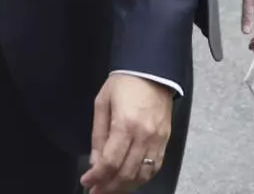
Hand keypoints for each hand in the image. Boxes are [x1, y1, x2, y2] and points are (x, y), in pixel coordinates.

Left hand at [81, 75, 173, 193]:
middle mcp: (144, 136)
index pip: (110, 161)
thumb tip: (95, 161)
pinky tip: (130, 182)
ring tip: (111, 190)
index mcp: (125, 125)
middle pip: (127, 173)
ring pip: (142, 174)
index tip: (87, 182)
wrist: (152, 72)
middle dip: (109, 187)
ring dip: (125, 186)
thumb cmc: (124, 84)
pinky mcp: (166, 142)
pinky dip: (142, 179)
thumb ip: (98, 134)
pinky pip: (155, 167)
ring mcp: (158, 141)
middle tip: (96, 192)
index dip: (97, 176)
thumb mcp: (101, 104)